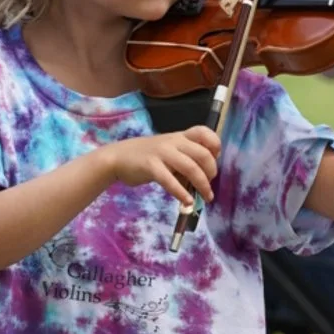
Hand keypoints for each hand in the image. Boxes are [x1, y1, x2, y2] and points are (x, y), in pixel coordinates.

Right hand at [103, 125, 219, 208]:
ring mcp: (162, 152)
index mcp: (179, 136)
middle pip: (202, 153)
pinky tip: (187, 202)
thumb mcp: (168, 152)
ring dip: (202, 185)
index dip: (215, 146)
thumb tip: (203, 179)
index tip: (215, 160)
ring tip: (206, 197)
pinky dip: (182, 193)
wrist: (118, 158)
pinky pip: (171, 180)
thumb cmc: (146, 157)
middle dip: (211, 171)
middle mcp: (173, 141)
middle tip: (209, 184)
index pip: (203, 132)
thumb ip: (185, 160)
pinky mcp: (151, 166)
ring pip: (191, 168)